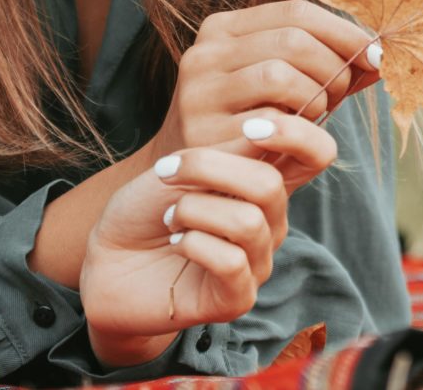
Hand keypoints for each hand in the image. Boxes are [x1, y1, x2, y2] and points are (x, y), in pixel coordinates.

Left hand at [81, 116, 339, 355]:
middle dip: (209, 169)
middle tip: (167, 172)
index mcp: (264, 183)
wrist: (105, 261)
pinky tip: (177, 245)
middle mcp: (270, 222)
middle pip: (271, 185)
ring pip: (247, 222)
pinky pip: (231, 262)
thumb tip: (271, 124)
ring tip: (170, 219)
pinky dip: (194, 244)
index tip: (252, 128)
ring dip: (193, 211)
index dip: (297, 135)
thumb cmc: (146, 209)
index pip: (316, 155)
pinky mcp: (238, 298)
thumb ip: (231, 150)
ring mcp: (257, 262)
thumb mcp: (186, 167)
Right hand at [148, 0, 382, 172]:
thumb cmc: (250, 125)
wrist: (191, 181)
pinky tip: (294, 139)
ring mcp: (199, 96)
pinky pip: (270, 124)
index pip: (296, 12)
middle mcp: (204, 55)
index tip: (376, 55)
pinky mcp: (203, 137)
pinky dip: (295, 131)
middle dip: (333, 67)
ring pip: (281, 76)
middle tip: (341, 94)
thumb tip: (381, 56)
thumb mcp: (282, 86)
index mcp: (222, 29)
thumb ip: (326, 65)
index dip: (345, 32)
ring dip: (315, 98)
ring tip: (315, 115)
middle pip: (294, 42)